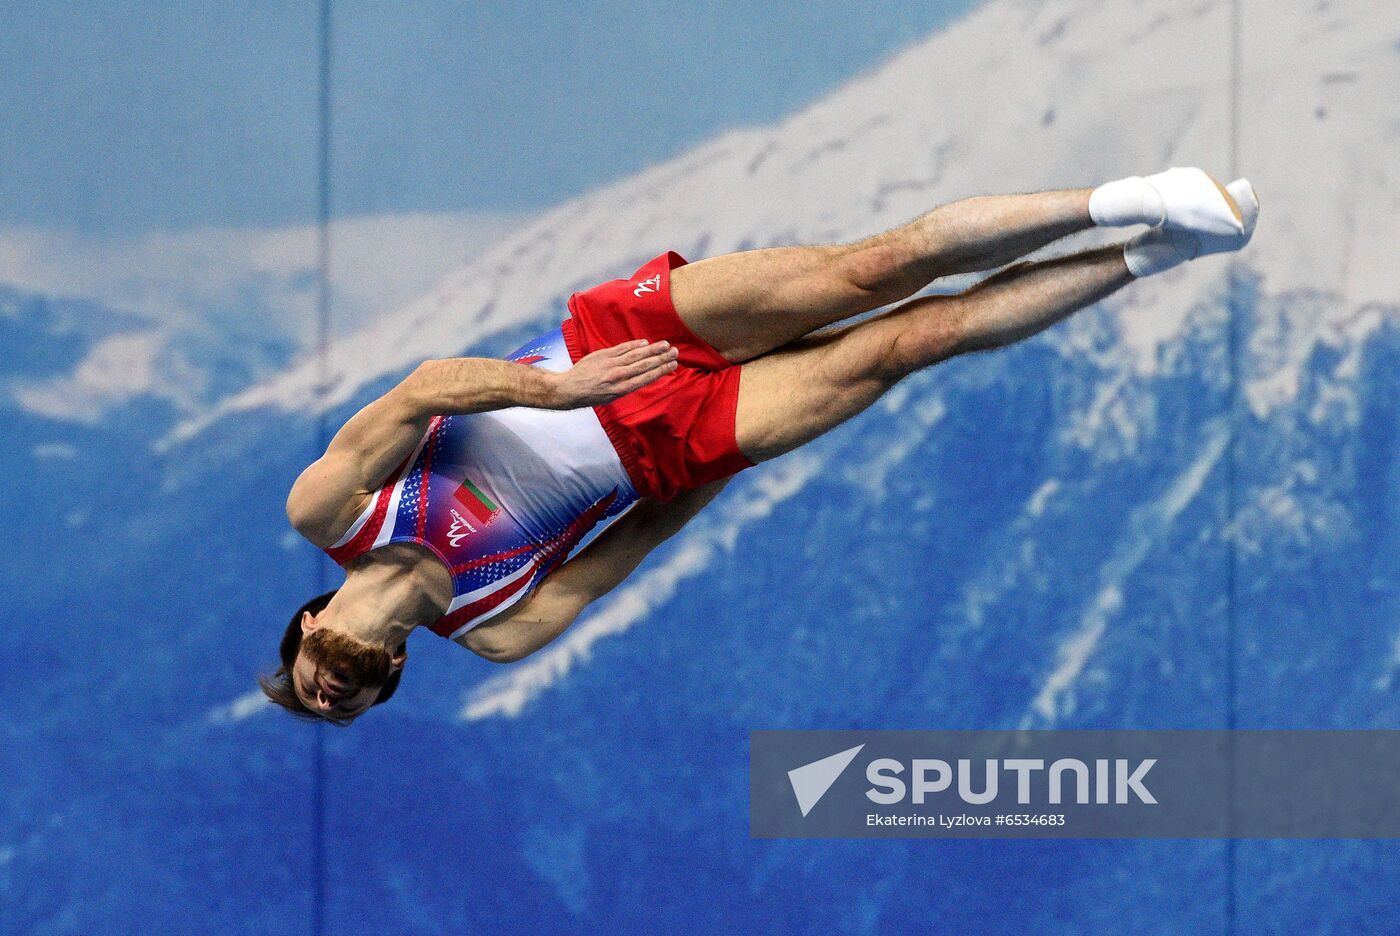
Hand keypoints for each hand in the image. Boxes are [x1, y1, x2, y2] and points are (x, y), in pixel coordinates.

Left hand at [552, 339, 678, 407]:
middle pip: (645, 365)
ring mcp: (610, 364)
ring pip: (636, 355)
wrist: (570, 388)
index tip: (673, 364)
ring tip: (665, 345)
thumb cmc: (592, 395)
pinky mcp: (603, 355)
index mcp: (622, 389)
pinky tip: (645, 342)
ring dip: (652, 349)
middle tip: (675, 352)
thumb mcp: (612, 397)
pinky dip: (634, 345)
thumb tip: (644, 376)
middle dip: (661, 358)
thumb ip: (628, 386)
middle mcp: (618, 376)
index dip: (662, 370)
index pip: (647, 377)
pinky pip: (622, 348)